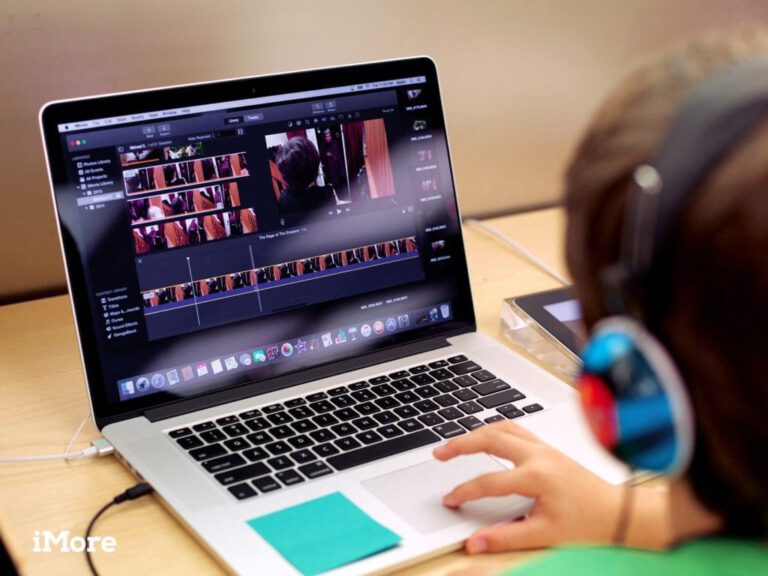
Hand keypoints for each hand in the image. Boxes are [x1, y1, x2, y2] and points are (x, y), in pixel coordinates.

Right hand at [433, 421, 624, 553]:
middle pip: (490, 438)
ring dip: (476, 432)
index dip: (465, 491)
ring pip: (503, 427)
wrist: (618, 513)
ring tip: (455, 443)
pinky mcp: (547, 448)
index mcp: (538, 476)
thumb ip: (505, 538)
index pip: (489, 481)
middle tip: (439, 453)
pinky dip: (494, 430)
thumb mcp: (545, 535)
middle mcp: (539, 455)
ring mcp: (544, 447)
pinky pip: (515, 429)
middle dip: (460, 444)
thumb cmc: (588, 524)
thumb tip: (475, 542)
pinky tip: (485, 437)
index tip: (450, 500)